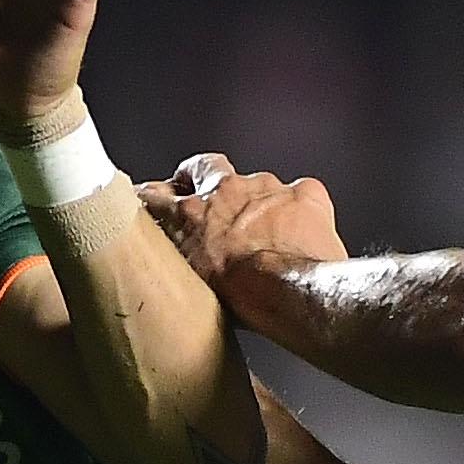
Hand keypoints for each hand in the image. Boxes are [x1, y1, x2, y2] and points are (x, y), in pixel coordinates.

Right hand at [141, 155, 347, 295]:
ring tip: (269, 235)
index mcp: (193, 213)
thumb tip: (185, 259)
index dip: (161, 197)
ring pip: (258, 183)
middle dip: (206, 178)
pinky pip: (301, 193)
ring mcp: (267, 188)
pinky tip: (303, 232)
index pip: (162, 194)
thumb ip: (187, 255)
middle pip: (207, 167)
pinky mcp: (304, 194)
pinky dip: (300, 210)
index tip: (159, 202)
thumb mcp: (196, 280)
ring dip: (259, 203)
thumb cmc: (244, 296)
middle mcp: (226, 191)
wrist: (291, 292)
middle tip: (213, 199)